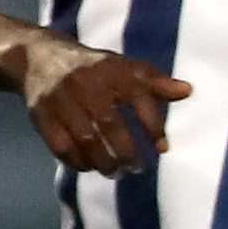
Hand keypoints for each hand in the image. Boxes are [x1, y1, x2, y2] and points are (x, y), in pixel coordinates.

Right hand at [15, 38, 192, 175]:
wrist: (40, 57)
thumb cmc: (94, 68)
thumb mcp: (124, 67)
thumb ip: (155, 82)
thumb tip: (187, 91)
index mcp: (111, 70)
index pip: (138, 98)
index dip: (153, 126)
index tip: (163, 147)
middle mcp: (86, 84)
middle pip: (111, 125)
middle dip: (127, 153)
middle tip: (137, 167)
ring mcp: (61, 100)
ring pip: (86, 140)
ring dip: (105, 162)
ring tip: (116, 172)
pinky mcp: (41, 115)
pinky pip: (61, 147)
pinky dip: (78, 162)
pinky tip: (90, 167)